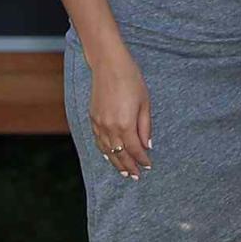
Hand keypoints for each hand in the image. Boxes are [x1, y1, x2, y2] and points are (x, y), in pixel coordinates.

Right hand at [89, 53, 151, 178]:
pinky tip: (109, 156)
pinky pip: (98, 141)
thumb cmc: (130, 80)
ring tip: (124, 172)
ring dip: (116, 162)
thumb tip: (147, 145)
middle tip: (136, 176)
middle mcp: (110, 127)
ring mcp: (99, 124)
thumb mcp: (144, 103)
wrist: (108, 65)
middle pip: (120, 154)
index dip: (142, 159)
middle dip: (129, 166)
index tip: (148, 166)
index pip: (135, 149)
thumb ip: (145, 127)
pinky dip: (104, 151)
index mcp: (125, 124)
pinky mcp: (92, 118)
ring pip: (108, 150)